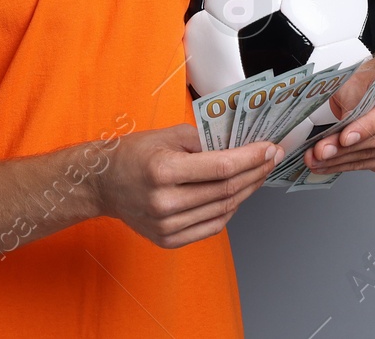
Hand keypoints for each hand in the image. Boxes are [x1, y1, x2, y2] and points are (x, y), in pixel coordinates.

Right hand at [94, 124, 279, 248]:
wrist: (102, 184)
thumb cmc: (133, 154)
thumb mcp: (166, 135)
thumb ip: (203, 140)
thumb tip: (240, 145)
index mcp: (163, 170)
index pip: (221, 167)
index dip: (251, 158)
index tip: (270, 149)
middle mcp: (164, 201)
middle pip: (226, 190)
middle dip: (255, 173)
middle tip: (271, 159)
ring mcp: (166, 225)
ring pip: (223, 210)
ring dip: (246, 192)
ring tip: (258, 175)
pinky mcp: (168, 239)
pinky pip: (211, 227)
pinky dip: (229, 211)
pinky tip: (236, 195)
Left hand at [306, 73, 374, 174]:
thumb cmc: (371, 83)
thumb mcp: (358, 78)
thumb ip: (350, 96)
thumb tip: (338, 119)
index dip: (366, 127)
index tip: (344, 137)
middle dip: (346, 148)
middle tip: (321, 151)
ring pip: (373, 155)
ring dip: (342, 160)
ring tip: (317, 160)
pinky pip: (371, 164)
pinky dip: (347, 165)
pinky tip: (329, 164)